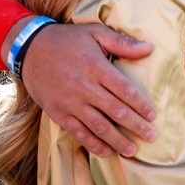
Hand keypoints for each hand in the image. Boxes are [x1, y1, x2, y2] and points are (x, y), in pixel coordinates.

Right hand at [22, 22, 156, 156]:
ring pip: (98, 126)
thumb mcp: (96, 33)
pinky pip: (78, 132)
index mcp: (96, 66)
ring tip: (132, 149)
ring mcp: (70, 102)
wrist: (31, 48)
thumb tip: (149, 48)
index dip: (140, 104)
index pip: (124, 90)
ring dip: (117, 140)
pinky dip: (93, 144)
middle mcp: (84, 87)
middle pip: (115, 110)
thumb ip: (122, 43)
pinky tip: (107, 151)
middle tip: (151, 136)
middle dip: (135, 125)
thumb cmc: (69, 39)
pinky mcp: (58, 113)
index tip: (153, 115)